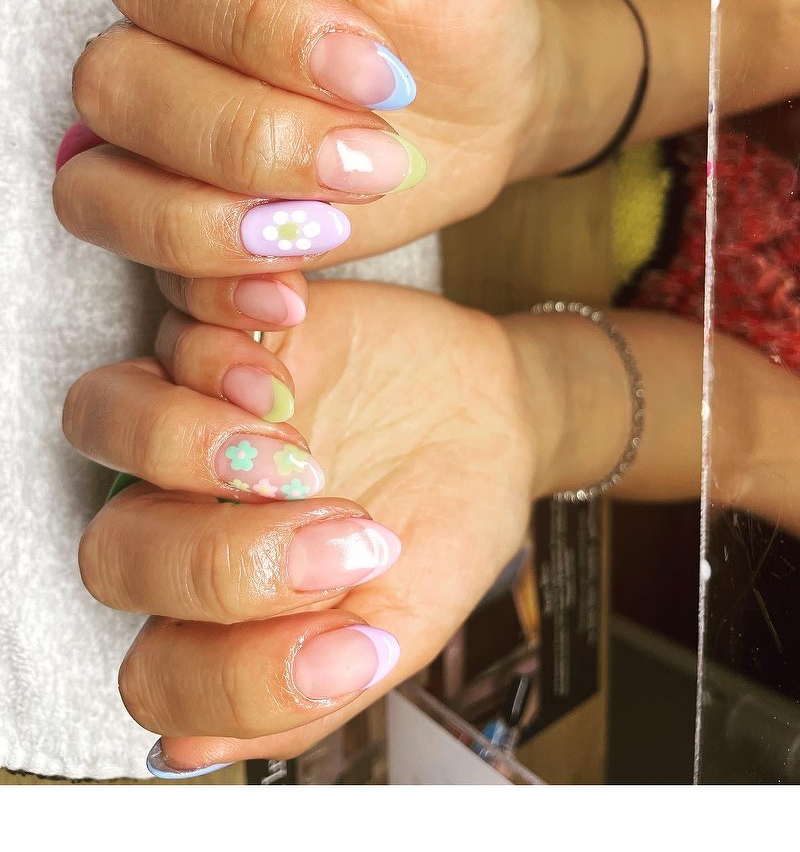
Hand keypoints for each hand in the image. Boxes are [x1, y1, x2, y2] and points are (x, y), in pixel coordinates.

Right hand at [54, 0, 550, 332]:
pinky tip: (292, 295)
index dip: (259, 30)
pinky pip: (142, 268)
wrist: (483, 109)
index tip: (377, 69)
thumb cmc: (450, 11)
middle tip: (372, 156)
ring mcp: (159, 147)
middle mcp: (156, 47)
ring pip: (101, 189)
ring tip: (338, 218)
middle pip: (118, 88)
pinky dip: (211, 289)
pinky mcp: (188, 224)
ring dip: (220, 219)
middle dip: (253, 135)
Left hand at [66, 280, 555, 772]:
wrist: (497, 425)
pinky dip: (215, 315)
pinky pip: (171, 299)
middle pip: (113, 549)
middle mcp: (185, 510)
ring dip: (184, 435)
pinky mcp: (232, 323)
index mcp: (216, 608)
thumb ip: (307, 690)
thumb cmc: (445, 524)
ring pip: (104, 414)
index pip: (156, 672)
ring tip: (288, 428)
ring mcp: (198, 410)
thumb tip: (186, 752)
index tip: (358, 637)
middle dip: (218, 558)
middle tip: (333, 531)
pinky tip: (289, 319)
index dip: (239, 676)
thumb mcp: (403, 624)